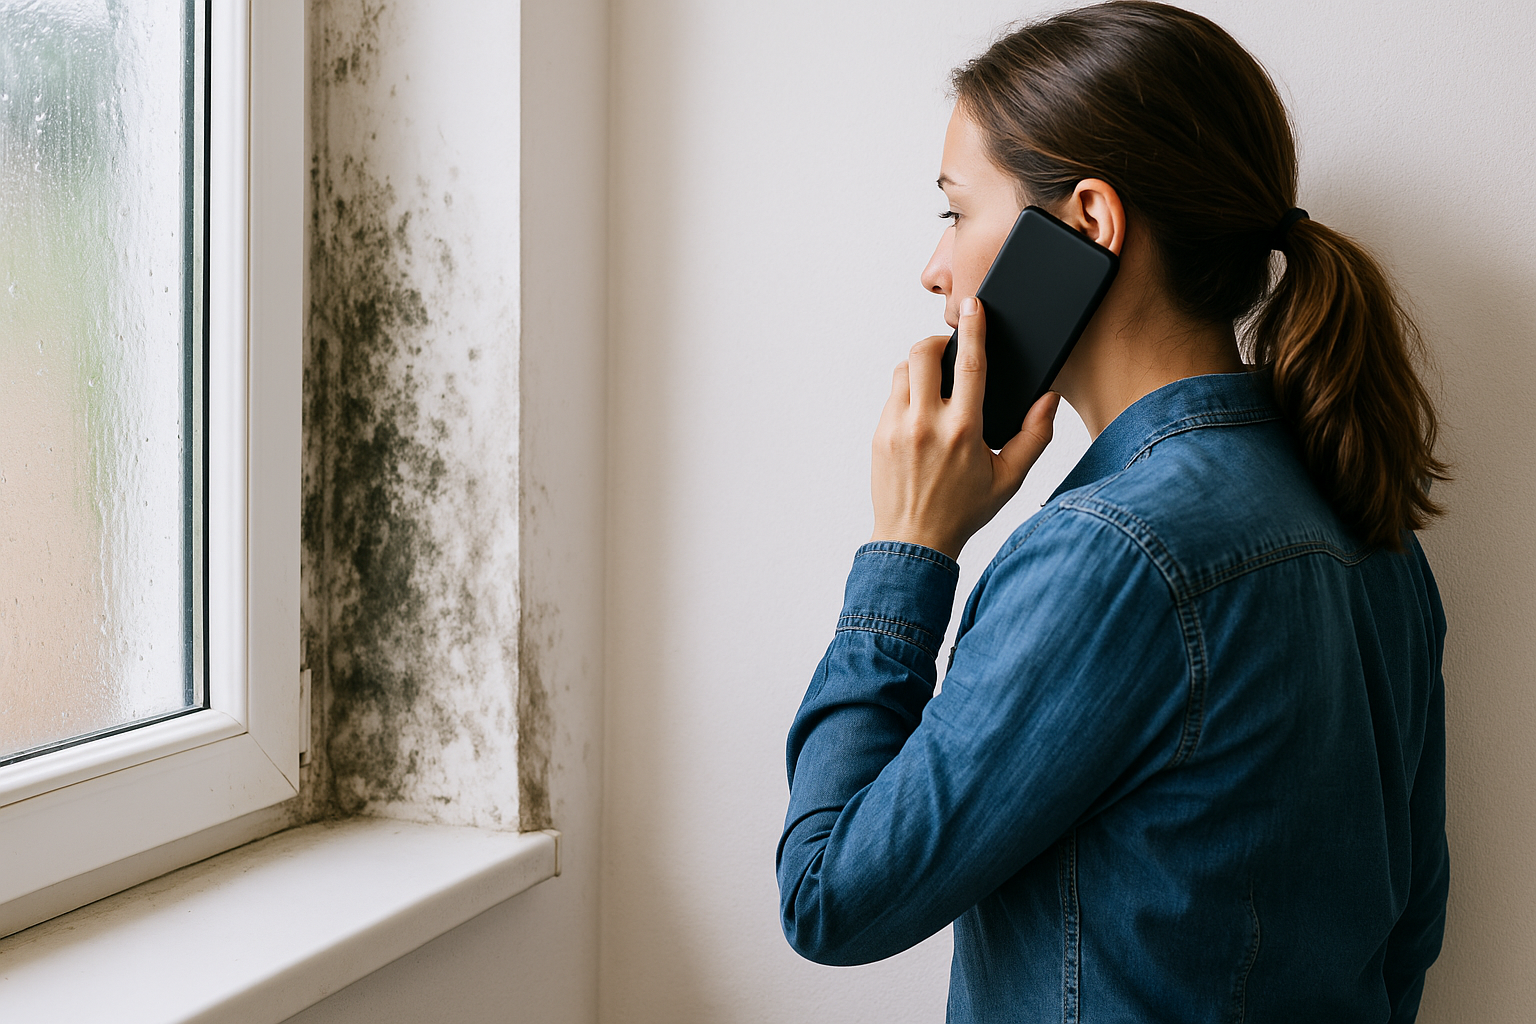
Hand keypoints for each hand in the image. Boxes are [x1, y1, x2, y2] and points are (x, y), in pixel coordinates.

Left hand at [870, 296, 1059, 559]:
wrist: (914, 540)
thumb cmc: (963, 511)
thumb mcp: (1009, 479)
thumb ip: (1034, 436)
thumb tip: (1048, 399)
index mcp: (963, 431)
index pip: (970, 365)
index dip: (973, 329)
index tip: (972, 306)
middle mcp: (926, 425)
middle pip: (923, 354)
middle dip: (936, 342)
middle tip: (949, 352)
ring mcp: (897, 428)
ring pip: (903, 371)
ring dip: (919, 367)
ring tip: (935, 384)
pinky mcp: (879, 435)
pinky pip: (891, 396)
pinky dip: (907, 392)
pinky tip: (921, 411)